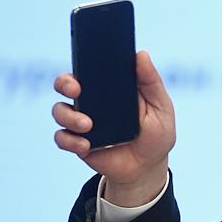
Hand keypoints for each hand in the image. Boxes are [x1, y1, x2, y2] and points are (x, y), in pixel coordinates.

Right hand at [52, 50, 175, 203]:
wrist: (148, 167)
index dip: (82, 62)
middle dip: (65, 83)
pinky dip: (70, 140)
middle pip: (65, 84)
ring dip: (69, 116)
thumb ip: (151, 82)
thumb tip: (141, 54)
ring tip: (88, 126)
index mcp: (111, 88)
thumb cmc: (157, 133)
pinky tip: (86, 146)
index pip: (90, 68)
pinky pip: (61, 138)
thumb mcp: (161, 107)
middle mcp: (92, 102)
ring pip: (59, 110)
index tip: (86, 62)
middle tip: (76, 91)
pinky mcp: (78, 143)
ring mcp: (82, 122)